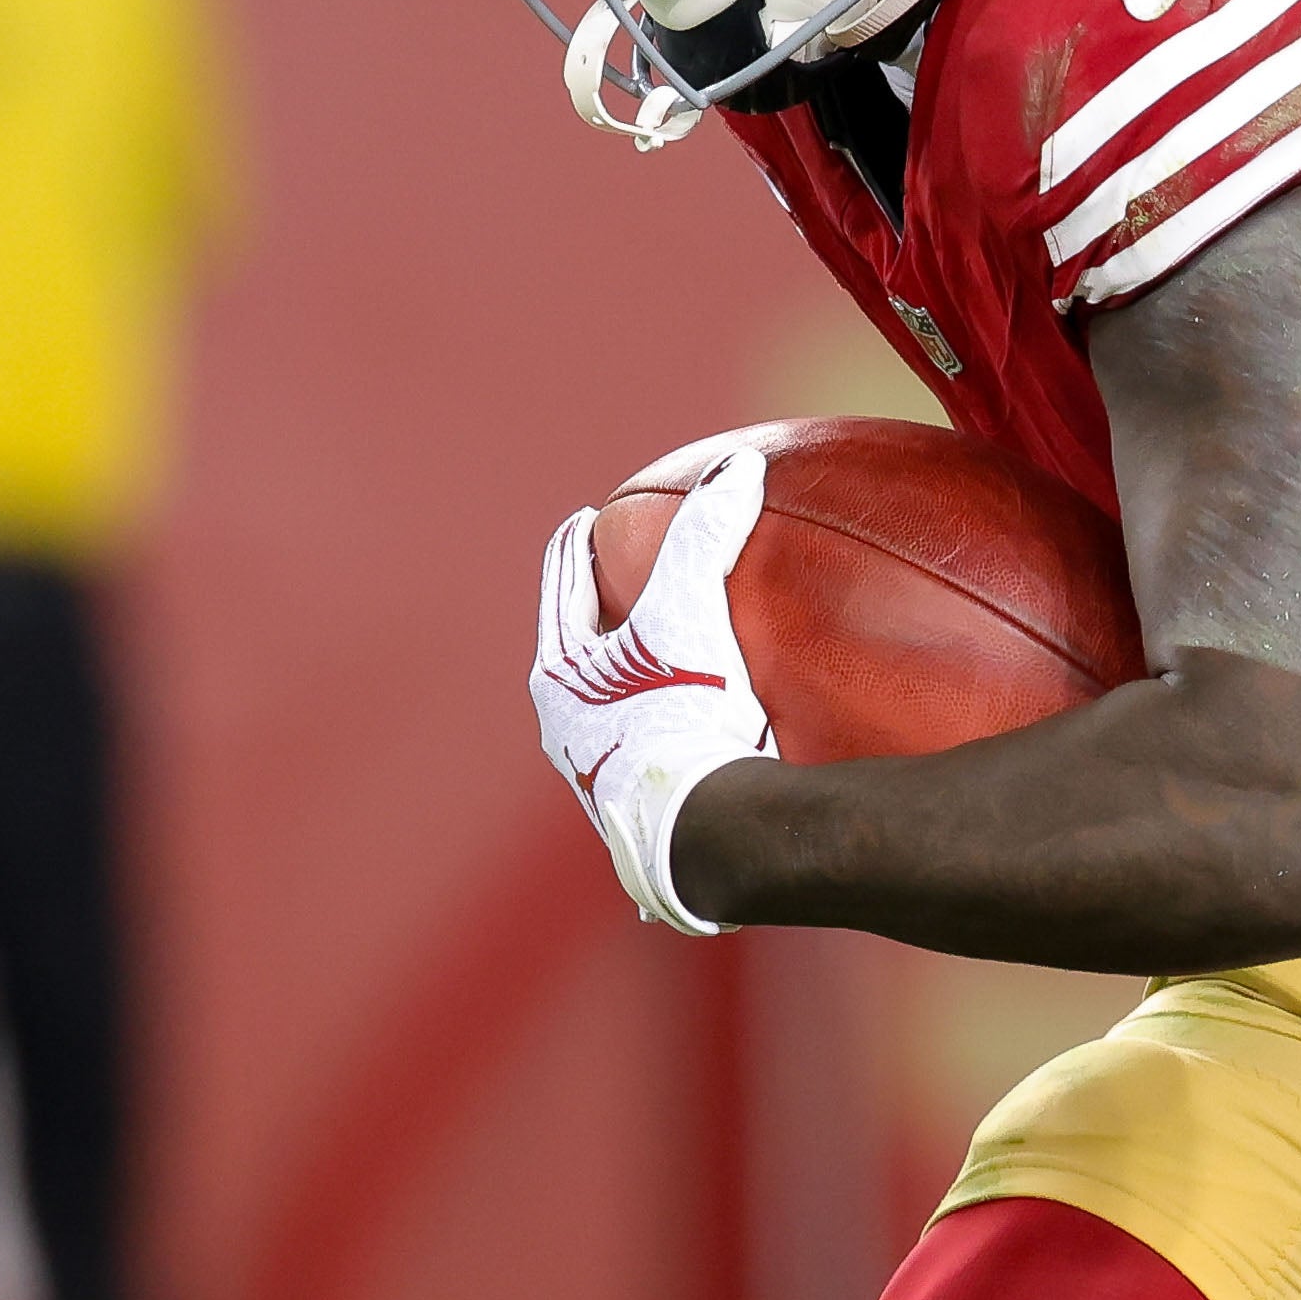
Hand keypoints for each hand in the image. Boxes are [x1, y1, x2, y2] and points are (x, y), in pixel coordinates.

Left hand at [529, 442, 772, 928]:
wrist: (700, 834)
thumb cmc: (678, 717)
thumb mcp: (689, 611)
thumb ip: (707, 535)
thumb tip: (740, 465)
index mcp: (560, 679)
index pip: (561, 593)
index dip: (572, 551)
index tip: (581, 522)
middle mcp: (569, 733)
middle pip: (577, 654)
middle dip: (595, 618)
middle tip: (617, 580)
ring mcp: (603, 779)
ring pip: (608, 712)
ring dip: (627, 682)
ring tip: (656, 658)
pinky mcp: (644, 817)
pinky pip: (652, 756)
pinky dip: (666, 733)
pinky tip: (695, 741)